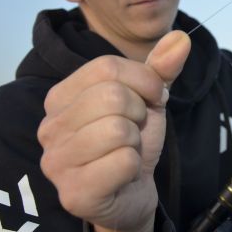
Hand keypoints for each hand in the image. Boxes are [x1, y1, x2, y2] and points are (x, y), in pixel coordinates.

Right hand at [37, 31, 190, 231]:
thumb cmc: (131, 141)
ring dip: (136, 141)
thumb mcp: (148, 99)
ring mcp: (56, 161)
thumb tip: (181, 38)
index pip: (107, 66)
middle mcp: (50, 126)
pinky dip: (134, 166)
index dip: (144, 81)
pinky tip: (122, 174)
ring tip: (126, 151)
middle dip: (140, 113)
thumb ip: (161, 69)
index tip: (151, 99)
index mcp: (62, 96)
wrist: (131, 190)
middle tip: (134, 131)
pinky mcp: (73, 192)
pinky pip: (123, 162)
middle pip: (112, 96)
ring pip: (118, 130)